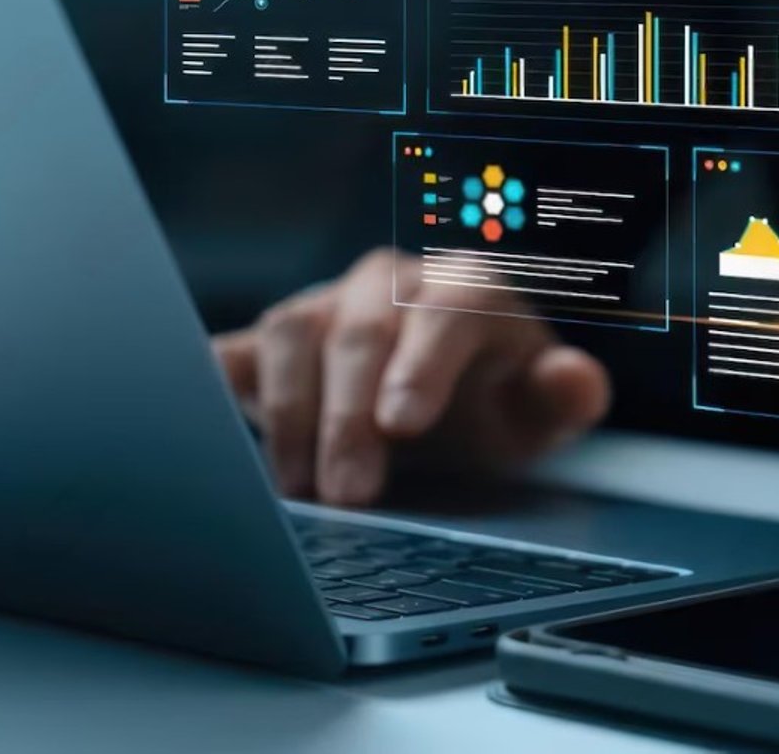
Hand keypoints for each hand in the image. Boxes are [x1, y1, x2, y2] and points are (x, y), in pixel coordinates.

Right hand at [212, 248, 610, 504]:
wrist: (447, 392)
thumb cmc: (493, 399)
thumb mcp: (539, 409)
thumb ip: (563, 396)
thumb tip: (577, 378)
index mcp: (464, 289)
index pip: (445, 311)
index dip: (422, 364)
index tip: (402, 425)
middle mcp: (388, 285)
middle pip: (360, 330)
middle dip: (350, 413)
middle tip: (350, 493)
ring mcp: (324, 306)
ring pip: (291, 332)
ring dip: (289, 412)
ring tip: (301, 491)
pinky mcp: (270, 341)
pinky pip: (233, 350)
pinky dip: (210, 383)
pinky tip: (202, 431)